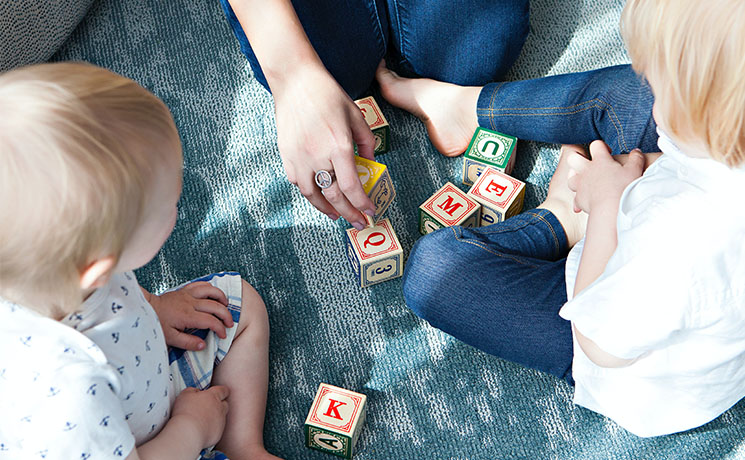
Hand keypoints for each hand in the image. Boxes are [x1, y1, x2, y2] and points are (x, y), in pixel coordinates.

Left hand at [146, 282, 233, 349]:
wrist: (146, 308)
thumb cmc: (157, 323)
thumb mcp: (170, 338)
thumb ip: (188, 342)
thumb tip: (203, 345)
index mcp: (187, 316)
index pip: (210, 321)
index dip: (220, 328)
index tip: (223, 335)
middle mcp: (190, 303)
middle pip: (215, 306)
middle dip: (226, 315)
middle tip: (230, 323)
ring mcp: (188, 294)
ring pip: (211, 290)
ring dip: (222, 298)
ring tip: (226, 306)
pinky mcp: (185, 289)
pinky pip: (201, 284)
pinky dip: (211, 288)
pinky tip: (214, 294)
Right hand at [171, 386, 229, 448]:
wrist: (188, 433)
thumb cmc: (185, 412)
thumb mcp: (185, 394)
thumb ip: (192, 390)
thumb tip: (196, 392)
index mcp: (213, 396)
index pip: (223, 390)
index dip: (222, 391)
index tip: (221, 392)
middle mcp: (220, 408)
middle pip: (225, 404)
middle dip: (220, 404)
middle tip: (210, 406)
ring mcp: (221, 422)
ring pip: (222, 417)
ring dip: (215, 418)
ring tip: (203, 420)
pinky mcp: (218, 434)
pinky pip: (217, 430)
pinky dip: (212, 429)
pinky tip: (202, 430)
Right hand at [272, 66, 375, 229]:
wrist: (295, 81)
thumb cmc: (328, 95)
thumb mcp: (356, 115)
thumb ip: (367, 142)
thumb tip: (370, 164)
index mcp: (339, 146)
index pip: (352, 187)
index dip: (362, 204)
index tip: (370, 212)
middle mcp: (318, 156)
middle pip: (335, 196)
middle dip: (350, 214)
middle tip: (359, 223)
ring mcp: (299, 158)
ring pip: (313, 195)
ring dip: (327, 209)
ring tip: (338, 215)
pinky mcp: (286, 156)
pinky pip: (299, 183)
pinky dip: (310, 194)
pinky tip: (319, 196)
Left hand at [567, 140, 643, 213]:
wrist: (611, 208)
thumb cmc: (623, 188)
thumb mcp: (634, 170)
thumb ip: (635, 159)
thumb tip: (636, 152)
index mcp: (600, 161)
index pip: (595, 145)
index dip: (601, 146)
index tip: (608, 153)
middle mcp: (587, 170)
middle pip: (573, 158)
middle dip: (578, 158)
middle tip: (587, 163)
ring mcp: (580, 185)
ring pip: (570, 177)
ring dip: (575, 178)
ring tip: (584, 180)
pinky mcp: (579, 199)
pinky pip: (575, 198)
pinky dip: (578, 200)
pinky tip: (583, 203)